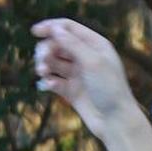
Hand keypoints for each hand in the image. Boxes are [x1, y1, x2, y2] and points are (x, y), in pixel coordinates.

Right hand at [31, 18, 139, 140]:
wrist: (116, 123)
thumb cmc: (110, 90)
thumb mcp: (93, 61)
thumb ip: (73, 43)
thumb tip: (55, 28)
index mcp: (95, 45)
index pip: (69, 28)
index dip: (51, 27)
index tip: (34, 32)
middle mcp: (86, 58)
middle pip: (58, 44)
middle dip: (46, 48)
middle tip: (42, 59)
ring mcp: (78, 75)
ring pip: (54, 62)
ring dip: (45, 64)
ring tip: (43, 72)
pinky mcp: (72, 92)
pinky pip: (54, 81)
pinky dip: (49, 81)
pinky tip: (49, 85)